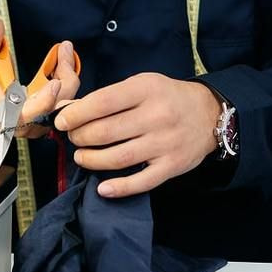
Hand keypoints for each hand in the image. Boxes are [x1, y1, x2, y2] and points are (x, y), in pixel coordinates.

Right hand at [0, 14, 79, 139]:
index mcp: (0, 110)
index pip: (24, 116)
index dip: (42, 103)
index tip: (54, 82)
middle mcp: (20, 122)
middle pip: (52, 110)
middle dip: (64, 79)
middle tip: (64, 50)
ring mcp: (33, 123)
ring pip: (61, 106)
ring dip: (67, 78)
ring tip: (64, 53)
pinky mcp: (43, 118)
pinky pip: (62, 103)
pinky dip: (66, 83)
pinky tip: (63, 63)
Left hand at [54, 73, 221, 197]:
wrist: (209, 114)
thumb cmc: (168, 97)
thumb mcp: (143, 84)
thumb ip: (112, 96)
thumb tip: (73, 111)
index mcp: (146, 90)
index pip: (102, 102)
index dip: (76, 114)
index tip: (62, 121)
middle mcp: (157, 116)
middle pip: (105, 132)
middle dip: (80, 137)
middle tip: (74, 138)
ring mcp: (165, 143)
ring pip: (118, 158)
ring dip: (91, 160)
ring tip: (82, 157)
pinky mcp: (172, 166)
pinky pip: (141, 182)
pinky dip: (119, 188)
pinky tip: (103, 188)